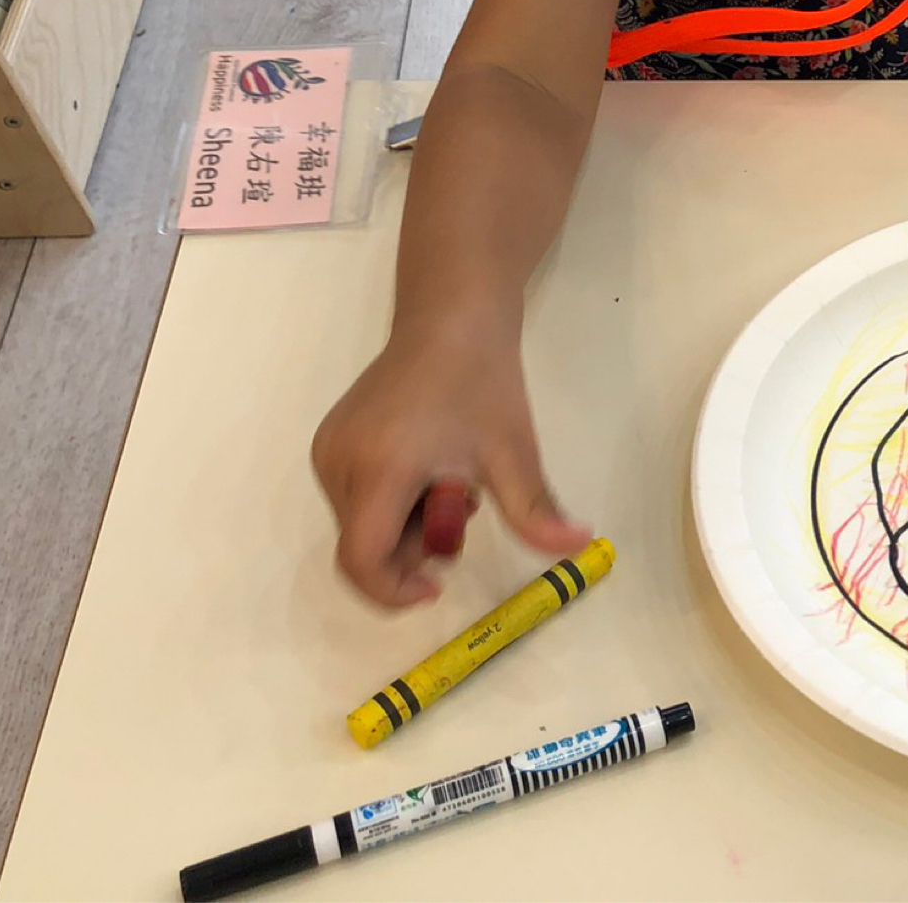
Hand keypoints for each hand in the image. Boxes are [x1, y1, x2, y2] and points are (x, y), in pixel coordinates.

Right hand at [311, 305, 589, 606]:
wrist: (451, 316)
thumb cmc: (483, 381)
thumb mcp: (514, 452)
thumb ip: (536, 510)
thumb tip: (579, 546)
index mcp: (378, 469)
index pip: (362, 560)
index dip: (394, 590)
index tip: (437, 586)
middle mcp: (338, 462)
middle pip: (365, 544)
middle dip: (416, 545)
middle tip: (463, 502)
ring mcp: (328, 450)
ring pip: (361, 524)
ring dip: (407, 523)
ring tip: (448, 476)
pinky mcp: (330, 441)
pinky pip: (354, 499)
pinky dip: (391, 502)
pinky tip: (426, 466)